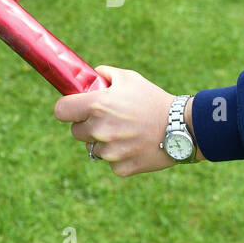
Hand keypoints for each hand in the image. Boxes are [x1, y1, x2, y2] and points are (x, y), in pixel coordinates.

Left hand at [54, 66, 200, 176]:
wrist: (182, 127)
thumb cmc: (153, 99)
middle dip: (88, 125)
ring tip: (126, 133)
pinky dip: (120, 156)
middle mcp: (100, 130)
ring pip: (93, 149)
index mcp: (97, 105)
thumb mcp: (129, 78)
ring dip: (104, 142)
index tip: (74, 109)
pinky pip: (110, 162)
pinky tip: (135, 146)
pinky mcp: (121, 168)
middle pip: (76, 131)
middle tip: (109, 119)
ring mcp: (110, 152)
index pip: (61, 111)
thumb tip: (89, 76)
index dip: (67, 109)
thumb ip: (104, 75)